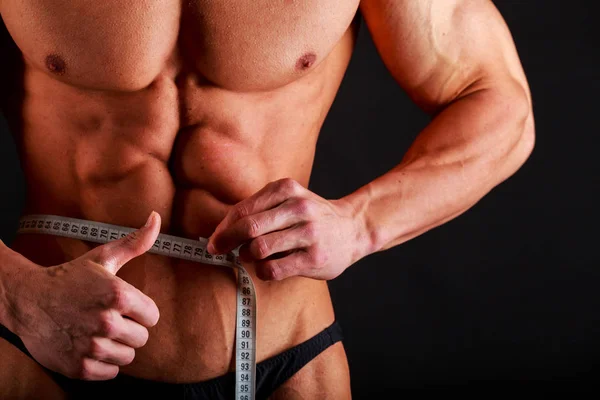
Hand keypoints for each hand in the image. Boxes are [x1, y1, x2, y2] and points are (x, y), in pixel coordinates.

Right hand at [7, 212, 160, 379]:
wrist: (28, 300)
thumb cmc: (70, 278)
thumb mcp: (103, 257)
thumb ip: (136, 242)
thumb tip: (156, 218)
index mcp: (119, 295)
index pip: (153, 317)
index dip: (141, 312)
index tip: (124, 307)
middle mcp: (107, 322)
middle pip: (142, 338)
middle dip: (129, 329)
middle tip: (108, 319)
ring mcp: (92, 347)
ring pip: (127, 357)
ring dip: (117, 347)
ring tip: (98, 332)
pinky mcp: (79, 367)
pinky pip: (110, 373)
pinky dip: (103, 363)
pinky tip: (89, 346)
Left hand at [207, 178, 368, 280]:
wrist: (353, 228)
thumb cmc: (312, 217)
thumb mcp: (289, 199)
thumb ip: (258, 210)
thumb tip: (221, 231)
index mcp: (287, 189)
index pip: (243, 209)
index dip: (224, 227)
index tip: (214, 239)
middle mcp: (299, 208)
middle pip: (248, 228)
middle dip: (227, 241)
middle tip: (218, 250)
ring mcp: (308, 233)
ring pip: (259, 249)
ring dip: (247, 256)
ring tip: (250, 256)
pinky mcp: (313, 258)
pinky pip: (273, 269)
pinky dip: (262, 271)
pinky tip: (267, 267)